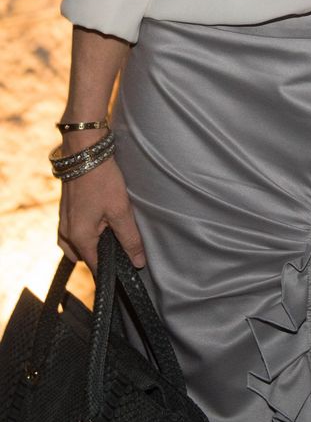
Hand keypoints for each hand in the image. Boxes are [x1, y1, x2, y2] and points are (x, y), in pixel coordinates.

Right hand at [58, 156, 145, 272]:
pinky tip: (101, 221)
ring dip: (92, 244)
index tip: (126, 269)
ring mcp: (63, 222)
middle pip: (84, 257)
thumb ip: (129, 238)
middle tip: (121, 246)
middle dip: (100, 256)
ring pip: (76, 245)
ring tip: (111, 232)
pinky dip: (85, 233)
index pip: (95, 267)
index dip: (111, 270)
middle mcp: (66, 233)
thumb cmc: (102, 180)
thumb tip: (138, 262)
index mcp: (79, 238)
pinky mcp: (65, 211)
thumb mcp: (120, 210)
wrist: (84, 151)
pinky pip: (73, 233)